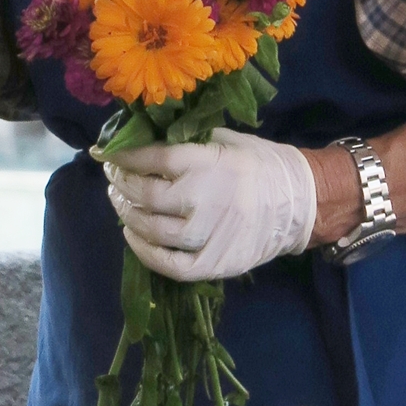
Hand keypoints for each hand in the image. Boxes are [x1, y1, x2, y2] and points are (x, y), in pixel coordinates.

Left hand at [104, 132, 316, 279]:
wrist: (300, 201)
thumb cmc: (259, 164)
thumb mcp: (225, 140)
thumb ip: (187, 143)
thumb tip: (144, 141)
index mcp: (210, 162)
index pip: (154, 158)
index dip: (124, 157)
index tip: (105, 153)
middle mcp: (207, 198)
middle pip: (147, 195)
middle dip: (121, 185)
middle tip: (114, 179)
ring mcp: (211, 234)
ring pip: (153, 230)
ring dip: (128, 216)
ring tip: (122, 205)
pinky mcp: (217, 262)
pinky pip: (171, 265)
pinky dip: (146, 253)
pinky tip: (134, 239)